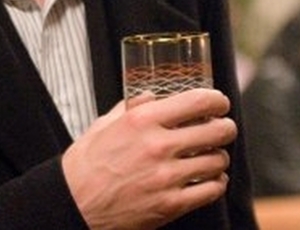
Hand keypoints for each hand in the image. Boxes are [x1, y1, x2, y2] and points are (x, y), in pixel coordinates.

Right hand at [61, 88, 236, 229]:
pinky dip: (216, 183)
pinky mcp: (171, 204)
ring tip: (210, 157)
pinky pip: (212, 190)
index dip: (216, 101)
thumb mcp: (103, 126)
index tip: (219, 103)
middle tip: (222, 128)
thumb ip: (130, 108)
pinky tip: (208, 179)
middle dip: (225, 127)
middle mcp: (157, 146)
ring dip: (218, 157)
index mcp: (140, 121)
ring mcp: (167, 177)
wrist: (75, 203)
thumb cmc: (86, 165)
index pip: (196, 102)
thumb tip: (150, 96)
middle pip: (217, 131)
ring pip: (218, 161)